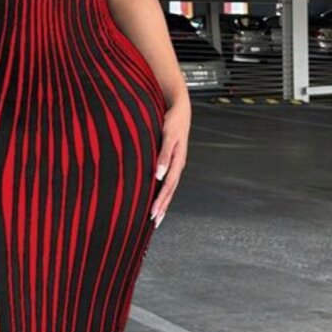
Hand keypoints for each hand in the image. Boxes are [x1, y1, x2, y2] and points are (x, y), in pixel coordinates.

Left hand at [150, 99, 188, 228]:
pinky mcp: (171, 161)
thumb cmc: (172, 121)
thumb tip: (159, 175)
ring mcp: (175, 164)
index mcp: (177, 161)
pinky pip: (167, 180)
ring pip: (169, 188)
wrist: (179, 109)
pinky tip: (158, 198)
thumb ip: (163, 155)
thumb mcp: (168, 135)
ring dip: (163, 202)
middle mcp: (177, 165)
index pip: (168, 186)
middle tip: (153, 223)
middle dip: (162, 207)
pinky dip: (163, 192)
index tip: (152, 214)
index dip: (160, 201)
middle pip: (169, 191)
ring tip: (156, 217)